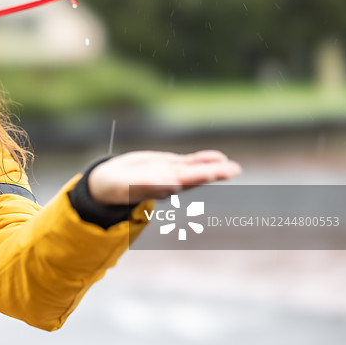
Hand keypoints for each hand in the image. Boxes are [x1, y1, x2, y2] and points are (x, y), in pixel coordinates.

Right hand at [88, 150, 241, 205]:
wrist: (111, 183)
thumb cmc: (116, 187)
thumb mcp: (128, 186)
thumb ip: (149, 185)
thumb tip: (172, 186)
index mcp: (161, 187)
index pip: (183, 182)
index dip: (197, 177)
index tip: (211, 175)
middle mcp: (170, 182)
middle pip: (195, 176)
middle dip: (213, 172)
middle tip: (234, 170)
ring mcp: (171, 174)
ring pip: (196, 169)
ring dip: (214, 166)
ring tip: (234, 167)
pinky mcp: (170, 166)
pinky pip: (189, 162)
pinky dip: (204, 159)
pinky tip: (218, 157)